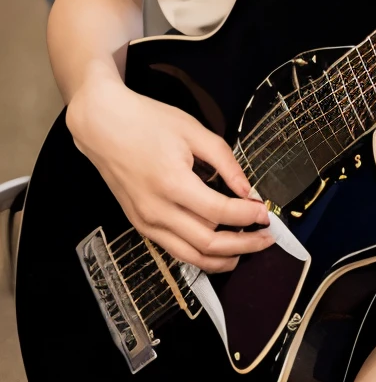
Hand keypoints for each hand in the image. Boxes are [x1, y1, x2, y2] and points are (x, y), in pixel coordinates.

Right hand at [67, 68, 273, 271]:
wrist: (102, 125)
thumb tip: (247, 190)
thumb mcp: (193, 130)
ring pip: (191, 256)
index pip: (220, 213)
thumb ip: (225, 161)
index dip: (248, 216)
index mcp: (172, 183)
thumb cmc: (147, 121)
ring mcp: (145, 222)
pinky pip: (174, 250)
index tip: (266, 213)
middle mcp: (157, 210)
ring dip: (223, 259)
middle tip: (267, 238)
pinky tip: (218, 249)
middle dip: (244, 245)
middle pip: (208, 244)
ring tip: (247, 250)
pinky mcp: (139, 225)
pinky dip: (199, 255)